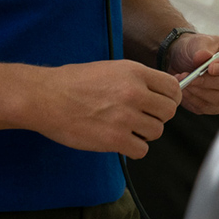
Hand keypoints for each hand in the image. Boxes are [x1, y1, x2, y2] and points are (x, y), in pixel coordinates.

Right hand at [33, 60, 180, 158]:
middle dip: (158, 116)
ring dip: (145, 133)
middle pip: (168, 111)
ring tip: (128, 129)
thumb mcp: (111, 69)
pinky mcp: (114, 139)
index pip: (173, 88)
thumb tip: (159, 90)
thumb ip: (137, 79)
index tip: (163, 104)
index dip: (170, 98)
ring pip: (156, 131)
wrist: (46, 97)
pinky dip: (134, 148)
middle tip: (143, 118)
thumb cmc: (73, 82)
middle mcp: (134, 93)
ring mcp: (125, 117)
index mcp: (135, 73)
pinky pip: (141, 149)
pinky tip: (121, 141)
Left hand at [166, 34, 218, 115]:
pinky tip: (184, 89)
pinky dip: (193, 99)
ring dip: (199, 91)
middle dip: (210, 81)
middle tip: (191, 76)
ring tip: (184, 80)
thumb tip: (202, 57)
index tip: (211, 67)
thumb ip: (201, 49)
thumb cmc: (198, 49)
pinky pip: (208, 107)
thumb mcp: (198, 42)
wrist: (186, 61)